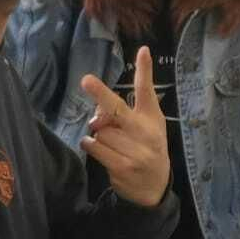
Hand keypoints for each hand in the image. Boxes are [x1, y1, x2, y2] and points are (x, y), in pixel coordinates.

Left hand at [79, 47, 171, 207]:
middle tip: (86, 80)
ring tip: (110, 143)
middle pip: (117, 109)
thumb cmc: (145, 149)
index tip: (143, 50)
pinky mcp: (122, 166)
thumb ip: (125, 114)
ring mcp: (135, 151)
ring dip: (97, 134)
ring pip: (100, 131)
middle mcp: (145, 133)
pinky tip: (97, 148)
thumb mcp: (146, 127)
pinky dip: (90, 145)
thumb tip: (97, 108)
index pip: (146, 91)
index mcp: (152, 118)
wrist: (153, 188)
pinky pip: (95, 147)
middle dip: (100, 95)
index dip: (145, 70)